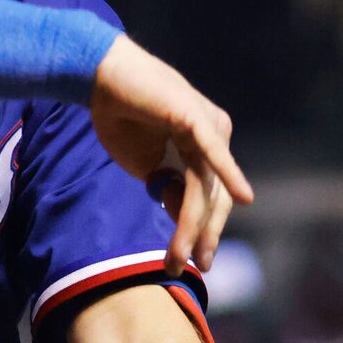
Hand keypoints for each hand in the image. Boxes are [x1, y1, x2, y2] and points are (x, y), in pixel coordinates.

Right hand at [88, 36, 251, 272]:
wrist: (99, 77)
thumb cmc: (118, 114)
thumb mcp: (143, 164)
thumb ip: (165, 186)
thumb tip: (181, 212)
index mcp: (203, 145)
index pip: (209, 196)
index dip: (201, 228)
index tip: (190, 260)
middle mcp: (213, 135)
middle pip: (214, 196)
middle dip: (203, 233)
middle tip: (195, 266)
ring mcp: (208, 126)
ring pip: (205, 187)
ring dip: (195, 224)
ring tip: (185, 255)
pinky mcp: (194, 118)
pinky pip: (211, 153)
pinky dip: (228, 174)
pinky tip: (243, 199)